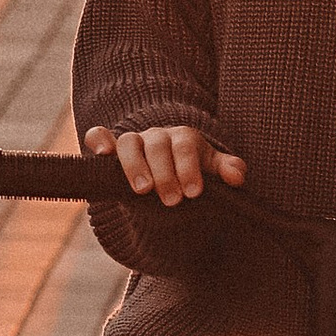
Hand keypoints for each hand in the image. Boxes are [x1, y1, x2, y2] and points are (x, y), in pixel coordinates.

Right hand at [85, 119, 246, 207]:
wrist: (167, 179)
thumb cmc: (191, 173)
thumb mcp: (211, 172)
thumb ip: (227, 171)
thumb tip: (237, 176)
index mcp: (184, 138)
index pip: (186, 147)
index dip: (189, 168)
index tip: (194, 193)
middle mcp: (157, 136)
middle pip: (158, 146)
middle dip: (165, 174)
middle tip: (172, 200)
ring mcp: (134, 142)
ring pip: (128, 142)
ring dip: (134, 165)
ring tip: (142, 190)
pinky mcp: (112, 151)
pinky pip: (98, 135)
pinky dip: (98, 140)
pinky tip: (102, 154)